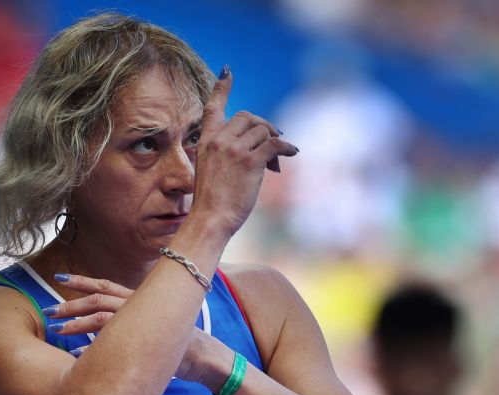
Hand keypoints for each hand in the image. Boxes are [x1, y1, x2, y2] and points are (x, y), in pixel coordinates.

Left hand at [45, 275, 225, 384]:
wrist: (203, 356)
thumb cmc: (175, 342)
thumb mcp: (151, 323)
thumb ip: (129, 320)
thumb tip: (104, 326)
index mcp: (137, 299)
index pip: (105, 284)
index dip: (82, 280)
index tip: (60, 277)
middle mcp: (137, 306)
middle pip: (98, 298)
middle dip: (70, 303)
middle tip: (48, 310)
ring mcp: (140, 324)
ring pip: (101, 318)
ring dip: (75, 325)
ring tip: (56, 330)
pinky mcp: (143, 343)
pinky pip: (109, 346)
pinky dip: (89, 351)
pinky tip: (74, 355)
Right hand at [191, 67, 298, 237]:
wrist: (210, 220)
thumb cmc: (211, 203)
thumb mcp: (209, 172)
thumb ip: (225, 154)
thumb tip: (259, 148)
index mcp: (205, 142)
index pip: (212, 108)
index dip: (221, 88)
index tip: (227, 71)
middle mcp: (219, 141)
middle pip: (247, 117)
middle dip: (263, 126)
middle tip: (272, 141)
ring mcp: (234, 150)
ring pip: (262, 132)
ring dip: (273, 143)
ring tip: (273, 164)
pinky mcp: (250, 162)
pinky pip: (274, 145)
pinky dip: (287, 147)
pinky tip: (292, 152)